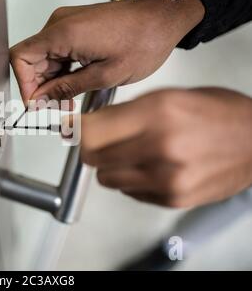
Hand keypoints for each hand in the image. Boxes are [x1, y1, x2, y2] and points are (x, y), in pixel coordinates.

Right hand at [10, 0, 203, 105]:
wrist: (162, 19)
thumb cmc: (143, 40)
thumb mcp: (104, 76)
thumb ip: (67, 88)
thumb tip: (43, 98)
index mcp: (63, 33)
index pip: (20, 57)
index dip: (24, 84)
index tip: (34, 102)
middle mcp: (60, 24)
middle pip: (31, 59)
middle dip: (40, 87)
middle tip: (55, 106)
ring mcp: (67, 23)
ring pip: (44, 58)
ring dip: (52, 81)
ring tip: (68, 100)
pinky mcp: (74, 26)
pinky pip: (57, 51)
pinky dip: (61, 71)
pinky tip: (74, 85)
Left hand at [79, 88, 251, 207]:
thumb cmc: (219, 114)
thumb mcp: (170, 96)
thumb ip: (128, 112)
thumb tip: (92, 123)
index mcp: (158, 112)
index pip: (91, 129)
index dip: (79, 129)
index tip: (76, 129)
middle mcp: (160, 146)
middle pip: (92, 156)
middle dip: (91, 148)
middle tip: (100, 142)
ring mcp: (166, 177)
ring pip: (106, 178)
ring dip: (111, 166)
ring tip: (131, 154)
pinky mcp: (172, 198)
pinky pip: (129, 192)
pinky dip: (131, 181)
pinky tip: (150, 167)